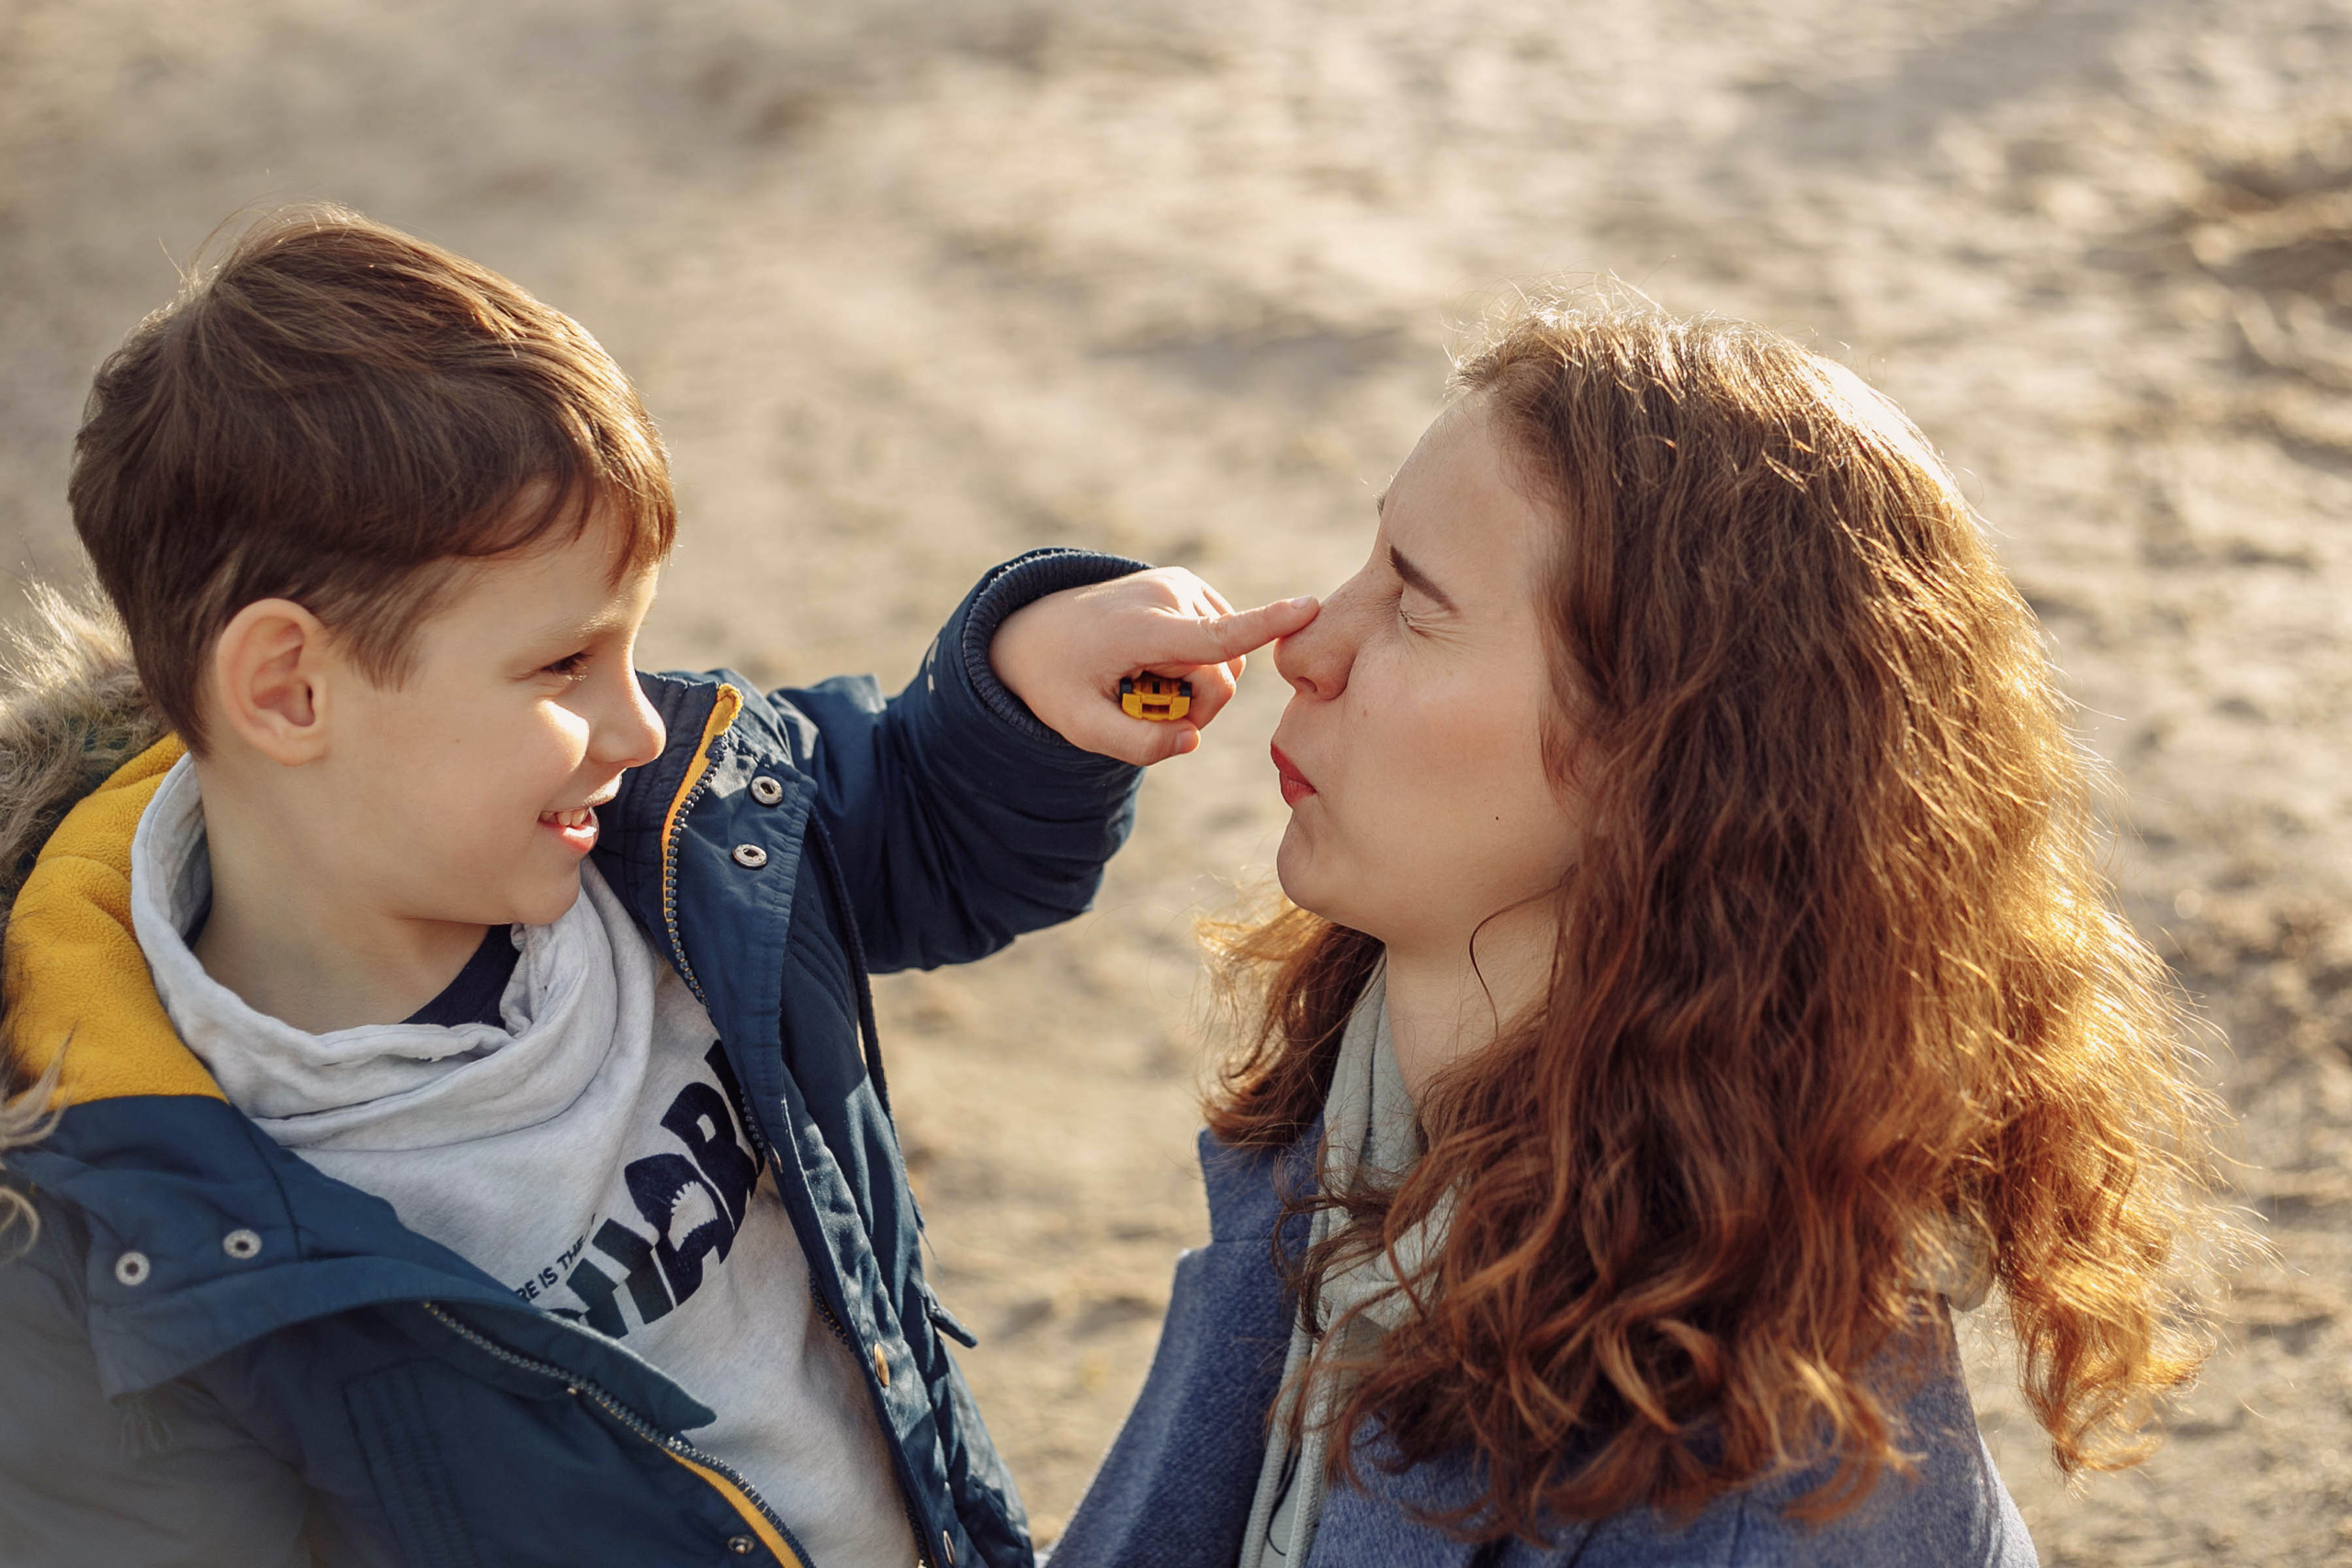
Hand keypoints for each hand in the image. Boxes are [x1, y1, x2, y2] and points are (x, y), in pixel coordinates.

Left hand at [989, 568, 1319, 763]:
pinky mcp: (1187, 585)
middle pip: (1223, 674)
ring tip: (1145, 679)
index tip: (1310, 607)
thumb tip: (1192, 740)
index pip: (1216, 633)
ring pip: (1227, 657)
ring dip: (1197, 683)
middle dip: (1198, 705)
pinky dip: (1196, 660)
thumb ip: (1138, 746)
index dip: (1267, 624)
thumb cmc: (1056, 682)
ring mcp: (1181, 585)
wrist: (1033, 630)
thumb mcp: (1081, 728)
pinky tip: (1155, 659)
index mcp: (1143, 628)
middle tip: (1145, 710)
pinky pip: (1219, 638)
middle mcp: (1169, 595)